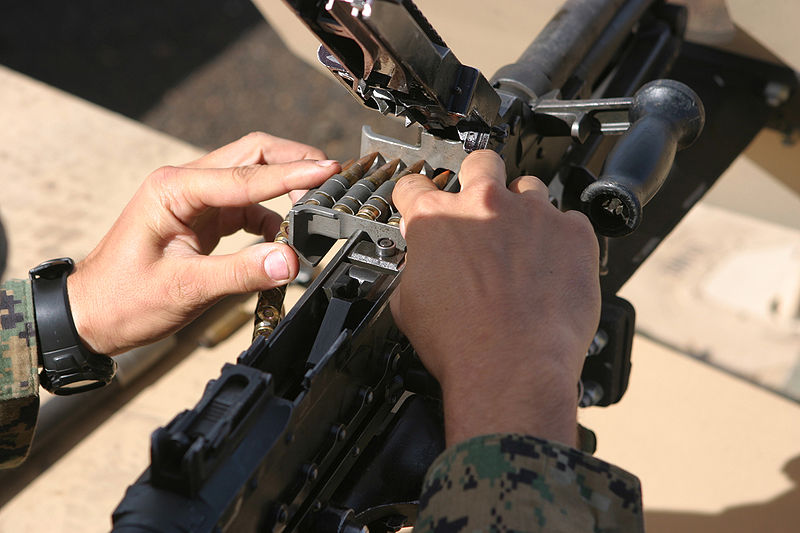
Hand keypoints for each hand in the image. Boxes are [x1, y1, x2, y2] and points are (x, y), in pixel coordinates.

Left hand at [67, 132, 339, 354]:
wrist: (92, 315)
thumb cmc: (123, 299)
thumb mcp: (184, 288)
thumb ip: (240, 272)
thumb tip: (290, 261)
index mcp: (174, 189)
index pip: (246, 176)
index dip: (291, 176)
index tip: (328, 173)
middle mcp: (185, 184)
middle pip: (253, 156)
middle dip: (294, 163)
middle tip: (332, 176)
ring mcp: (196, 199)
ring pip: (253, 176)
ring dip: (286, 188)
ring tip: (316, 209)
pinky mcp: (204, 217)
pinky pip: (248, 206)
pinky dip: (273, 217)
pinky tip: (286, 238)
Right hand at [390, 150, 599, 446]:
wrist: (512, 370)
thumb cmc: (462, 345)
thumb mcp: (409, 306)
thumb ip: (416, 268)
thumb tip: (424, 263)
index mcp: (436, 219)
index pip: (414, 185)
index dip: (415, 196)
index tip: (421, 201)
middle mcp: (484, 204)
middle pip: (480, 163)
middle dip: (478, 178)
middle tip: (480, 204)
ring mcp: (533, 214)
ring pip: (529, 189)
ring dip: (523, 210)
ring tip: (523, 247)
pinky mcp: (573, 233)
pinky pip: (569, 222)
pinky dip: (560, 240)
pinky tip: (552, 268)